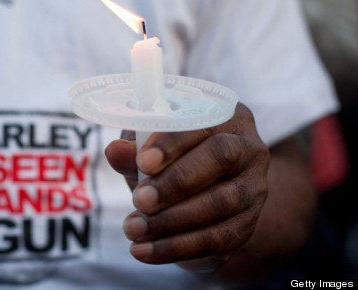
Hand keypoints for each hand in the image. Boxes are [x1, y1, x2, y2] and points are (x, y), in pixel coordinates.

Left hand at [104, 103, 269, 271]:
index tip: (143, 162)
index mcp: (224, 116)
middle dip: (177, 182)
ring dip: (171, 221)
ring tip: (133, 228)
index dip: (174, 143)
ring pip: (221, 204)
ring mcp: (252, 189)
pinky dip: (175, 248)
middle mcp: (248, 149)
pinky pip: (216, 239)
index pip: (204, 121)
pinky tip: (144, 251)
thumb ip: (133, 149)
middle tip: (139, 200)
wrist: (201, 193)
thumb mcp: (149, 148)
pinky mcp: (246, 225)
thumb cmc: (170, 158)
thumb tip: (115, 150)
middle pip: (222, 158)